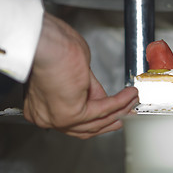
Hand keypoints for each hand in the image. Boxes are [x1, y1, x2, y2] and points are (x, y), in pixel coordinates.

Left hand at [23, 12, 138, 138]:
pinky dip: (119, 102)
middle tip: (123, 116)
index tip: (111, 114)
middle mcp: (45, 117)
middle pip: (84, 128)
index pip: (71, 122)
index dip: (95, 118)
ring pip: (95, 121)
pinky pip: (102, 110)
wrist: (47, 44)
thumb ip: (86, 90)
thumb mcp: (74, 73)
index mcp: (40, 108)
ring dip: (119, 110)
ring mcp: (57, 118)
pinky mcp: (71, 114)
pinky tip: (129, 95)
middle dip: (108, 122)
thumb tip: (100, 98)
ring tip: (132, 100)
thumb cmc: (52, 48)